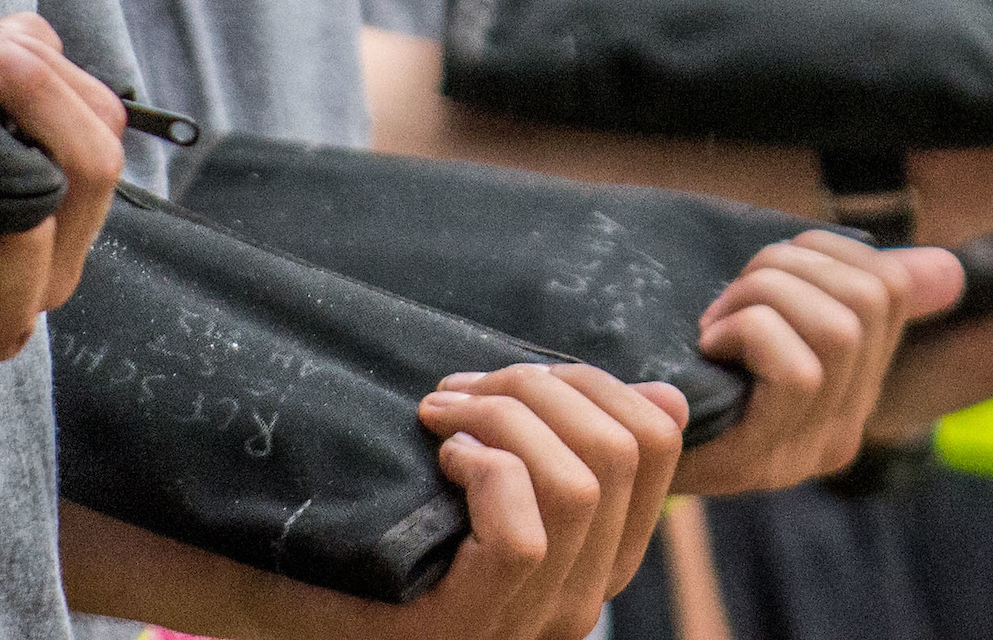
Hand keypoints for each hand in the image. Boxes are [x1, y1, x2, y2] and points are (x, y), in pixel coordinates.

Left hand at [415, 361, 685, 636]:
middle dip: (540, 387)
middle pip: (620, 452)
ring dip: (504, 419)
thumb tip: (665, 395)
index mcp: (607, 553)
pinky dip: (485, 471)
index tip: (524, 376)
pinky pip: (522, 536)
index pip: (659, 441)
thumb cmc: (405, 542)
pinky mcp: (480, 623)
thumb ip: (576, 448)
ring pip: (576, 488)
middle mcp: (588, 594)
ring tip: (443, 414)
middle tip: (462, 386)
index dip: (598, 382)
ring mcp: (537, 618)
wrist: (327, 610)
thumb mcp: (509, 488)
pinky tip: (443, 460)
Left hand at [675, 229, 951, 493]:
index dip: (826, 250)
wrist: (619, 443)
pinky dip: (748, 333)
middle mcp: (846, 427)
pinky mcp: (762, 462)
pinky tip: (710, 347)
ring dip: (762, 297)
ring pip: (837, 331)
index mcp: (856, 385)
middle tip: (732, 295)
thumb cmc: (691, 371)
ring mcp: (807, 450)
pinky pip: (797, 370)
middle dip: (787, 268)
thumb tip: (949, 270)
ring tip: (718, 321)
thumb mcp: (773, 321)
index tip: (768, 268)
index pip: (889, 286)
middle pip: (868, 301)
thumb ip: (852, 293)